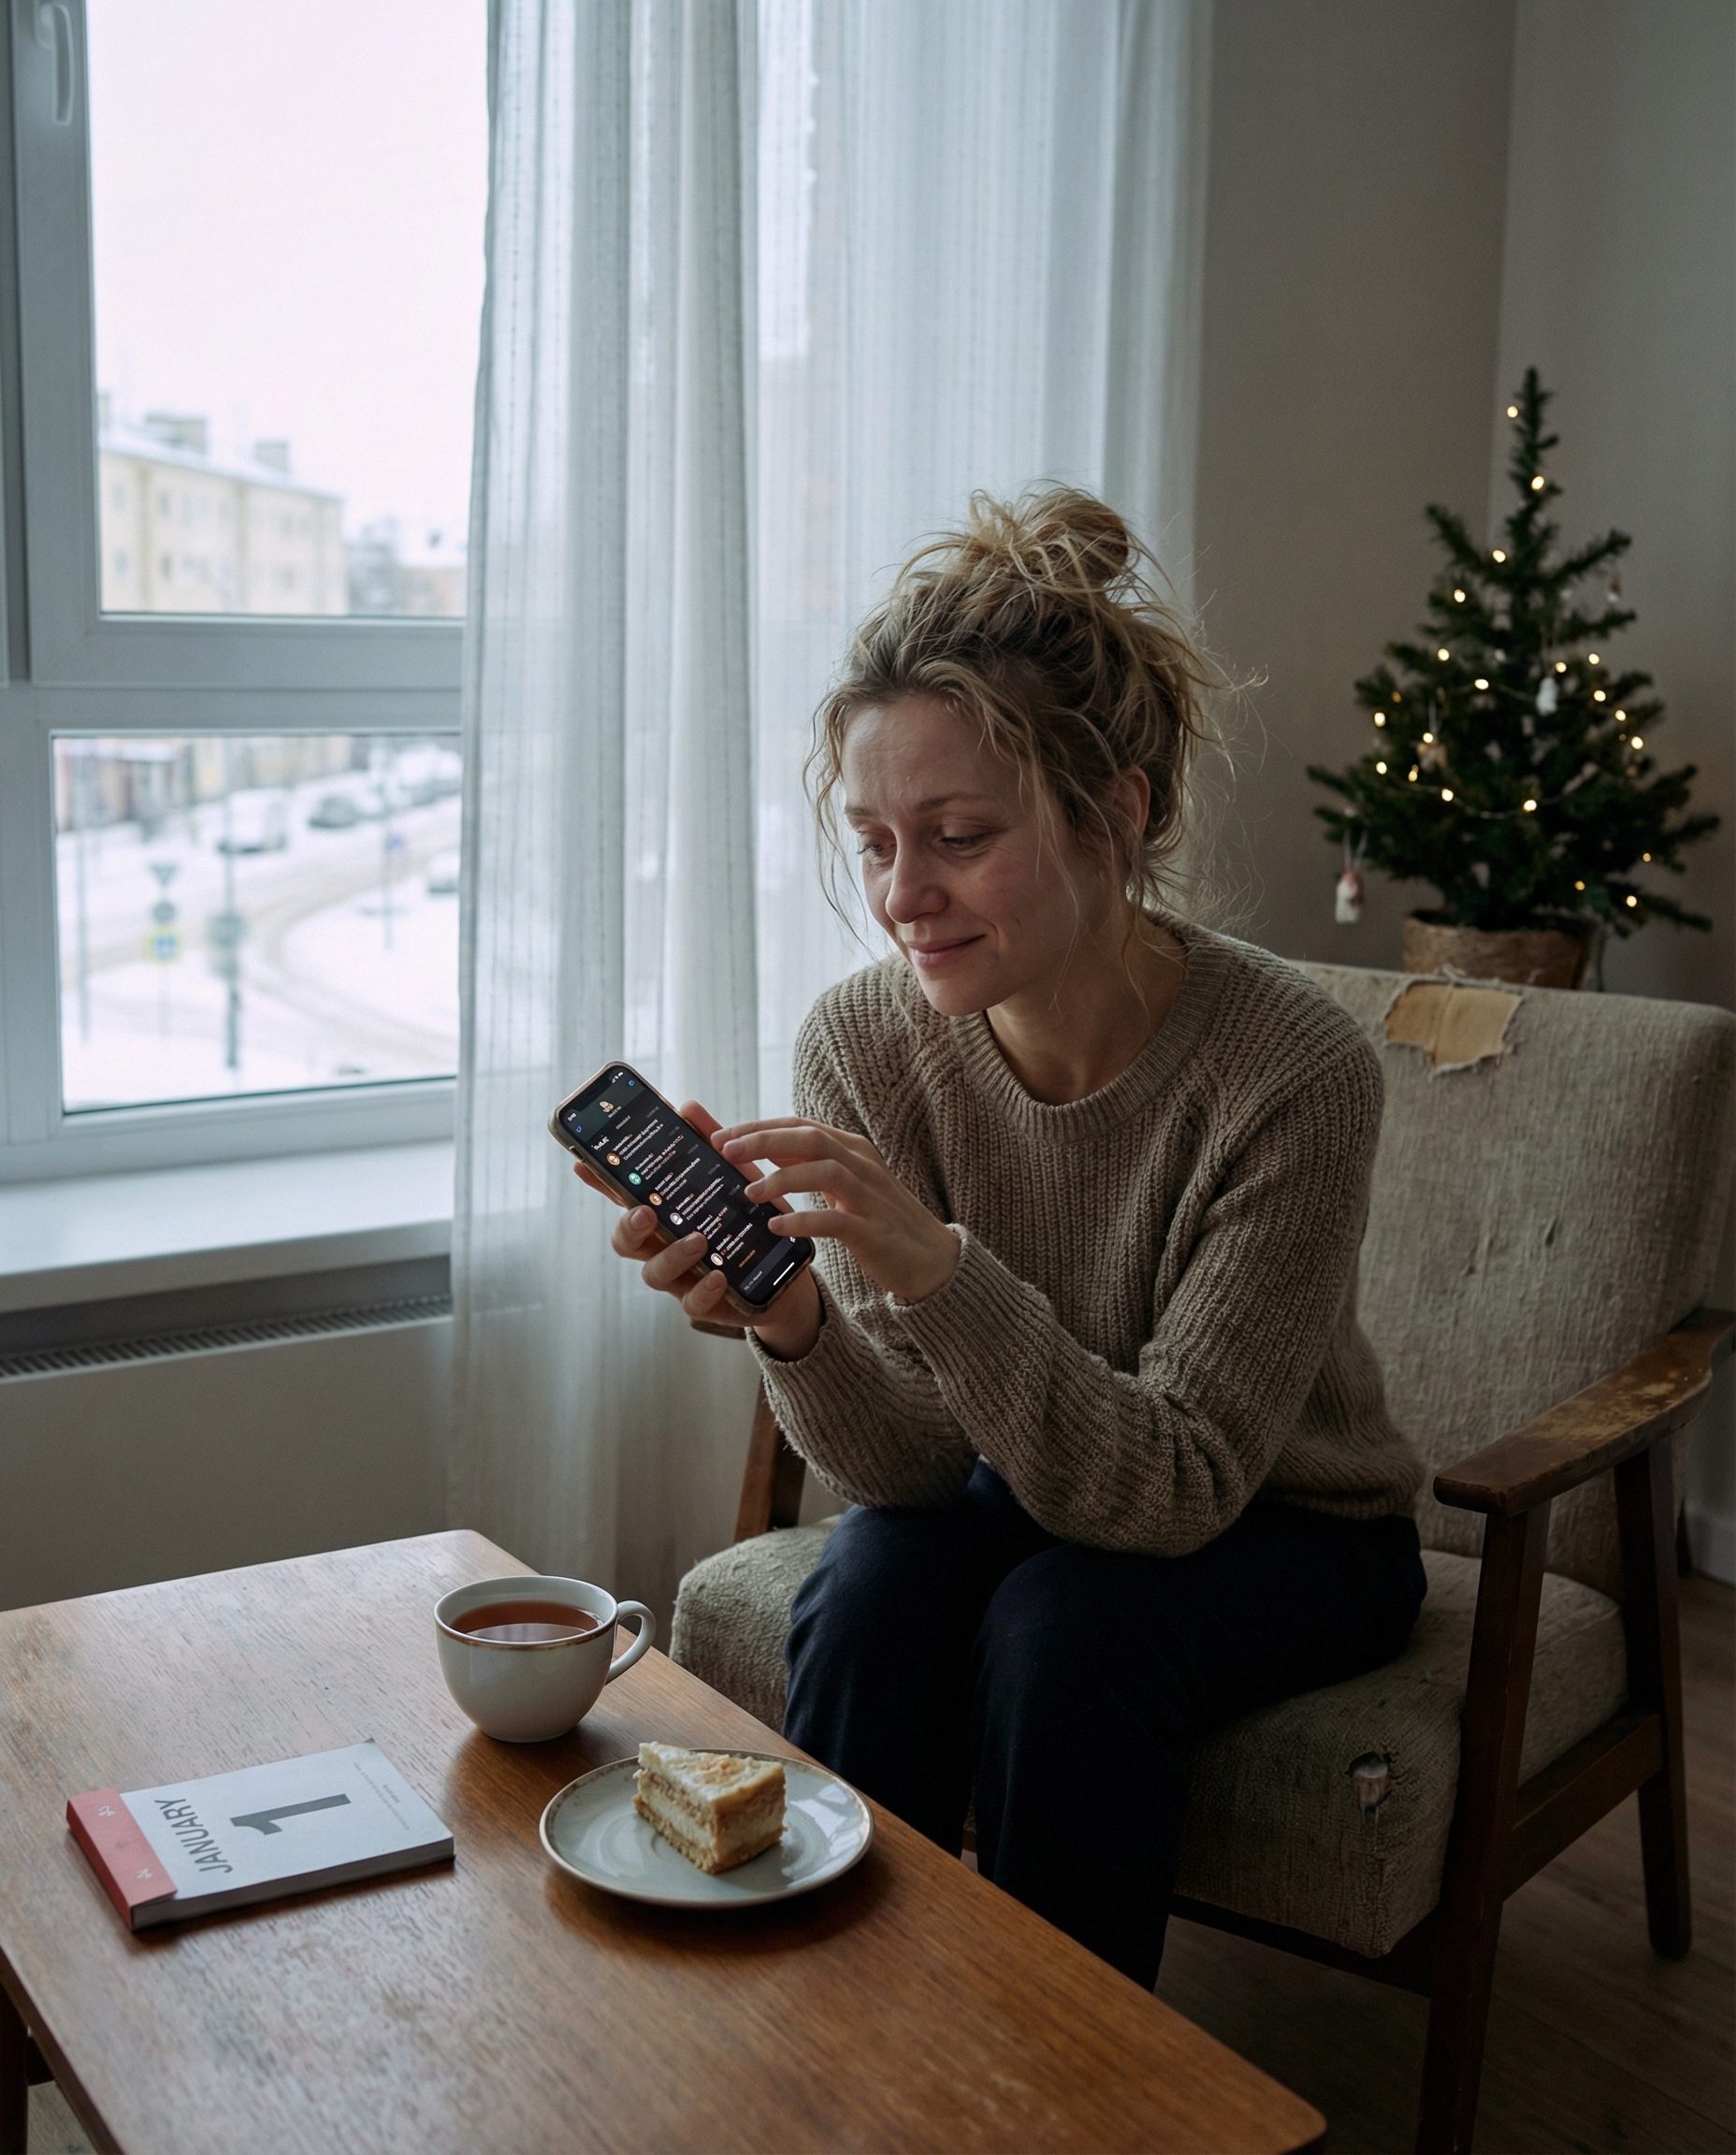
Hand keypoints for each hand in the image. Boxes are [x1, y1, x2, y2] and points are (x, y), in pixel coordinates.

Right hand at [573, 1100, 822, 1357]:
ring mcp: (680, 1277)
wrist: (785, 1273)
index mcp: (664, 1213)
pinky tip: (719, 1275)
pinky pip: (692, 1304)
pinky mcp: (705, 1302)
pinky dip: (703, 1290)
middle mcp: (662, 1246)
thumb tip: (687, 1106)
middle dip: (629, 1225)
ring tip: (697, 1240)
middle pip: (625, 1240)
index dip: (600, 1183)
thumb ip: (711, 1145)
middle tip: (646, 1211)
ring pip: (653, 1273)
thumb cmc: (749, 1220)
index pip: (624, 1196)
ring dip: (672, 1255)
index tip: (582, 1164)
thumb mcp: (736, 1177)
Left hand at [714, 1117, 960, 1309]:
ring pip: (824, 1170)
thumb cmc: (881, 1219)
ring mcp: (870, 1196)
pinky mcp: (874, 1230)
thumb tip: (766, 1148)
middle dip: (763, 1140)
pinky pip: (835, 1220)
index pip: (800, 1126)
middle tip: (725, 1151)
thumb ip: (810, 1164)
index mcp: (852, 1149)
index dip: (759, 1127)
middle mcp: (862, 1164)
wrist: (932, 1259)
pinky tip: (776, 1227)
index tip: (721, 1136)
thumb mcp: (845, 1184)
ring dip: (782, 1179)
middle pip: (809, 1138)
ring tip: (748, 1193)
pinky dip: (803, 1220)